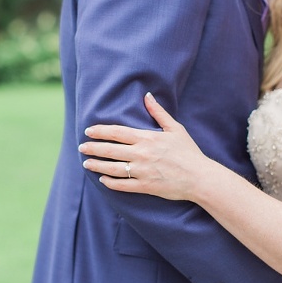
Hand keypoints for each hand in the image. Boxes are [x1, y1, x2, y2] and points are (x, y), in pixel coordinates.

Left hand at [79, 93, 210, 200]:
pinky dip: (110, 183)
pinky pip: (122, 185)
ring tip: (86, 164)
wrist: (199, 177)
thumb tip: (148, 96)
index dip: (100, 131)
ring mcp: (142, 171)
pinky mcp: (145, 186)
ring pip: (112, 168)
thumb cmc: (189, 152)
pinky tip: (103, 180)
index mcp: (147, 138)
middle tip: (82, 147)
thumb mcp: (175, 128)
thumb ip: (159, 112)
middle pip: (110, 149)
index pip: (117, 132)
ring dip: (97, 166)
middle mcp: (141, 154)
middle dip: (93, 148)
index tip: (88, 130)